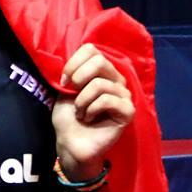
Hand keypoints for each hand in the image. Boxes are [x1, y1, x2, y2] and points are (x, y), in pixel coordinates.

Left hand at [52, 43, 133, 180]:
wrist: (70, 143)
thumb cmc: (68, 117)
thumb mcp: (65, 89)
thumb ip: (73, 71)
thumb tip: (75, 59)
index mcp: (101, 72)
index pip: (91, 49)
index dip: (73, 63)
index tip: (63, 81)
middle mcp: (116, 80)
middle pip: (99, 61)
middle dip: (78, 78)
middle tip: (73, 95)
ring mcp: (124, 95)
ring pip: (100, 84)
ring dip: (82, 101)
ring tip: (81, 113)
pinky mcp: (128, 111)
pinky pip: (107, 100)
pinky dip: (91, 110)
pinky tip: (89, 119)